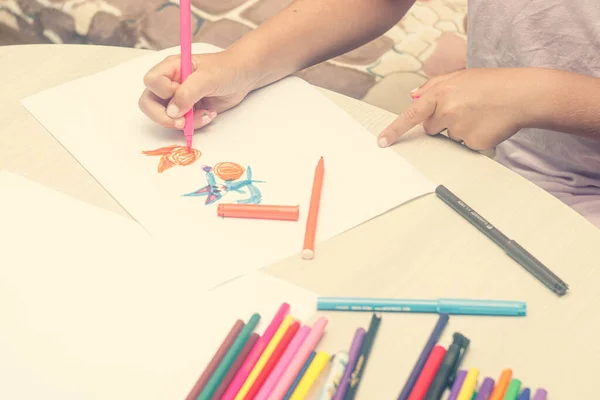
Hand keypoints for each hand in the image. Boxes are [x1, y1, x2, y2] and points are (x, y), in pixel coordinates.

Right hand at [139, 50, 258, 129]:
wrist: (243, 77)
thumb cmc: (225, 69)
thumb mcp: (207, 78)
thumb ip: (188, 93)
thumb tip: (172, 112)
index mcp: (170, 68)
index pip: (151, 82)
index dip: (163, 91)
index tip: (180, 92)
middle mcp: (170, 83)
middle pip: (148, 103)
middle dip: (163, 116)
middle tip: (182, 122)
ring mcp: (178, 98)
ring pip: (165, 117)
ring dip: (183, 122)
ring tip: (204, 114)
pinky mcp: (188, 110)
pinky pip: (181, 124)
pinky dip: (194, 124)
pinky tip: (209, 114)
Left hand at [377, 68, 535, 150]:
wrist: (523, 95)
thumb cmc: (492, 84)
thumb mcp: (460, 77)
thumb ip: (432, 86)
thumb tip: (412, 97)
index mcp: (441, 93)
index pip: (411, 114)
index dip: (395, 129)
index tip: (382, 142)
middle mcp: (447, 111)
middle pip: (430, 128)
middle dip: (441, 122)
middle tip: (464, 109)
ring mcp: (460, 129)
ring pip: (448, 138)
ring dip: (459, 129)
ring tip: (479, 114)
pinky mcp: (473, 143)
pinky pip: (464, 146)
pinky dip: (474, 138)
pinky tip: (486, 125)